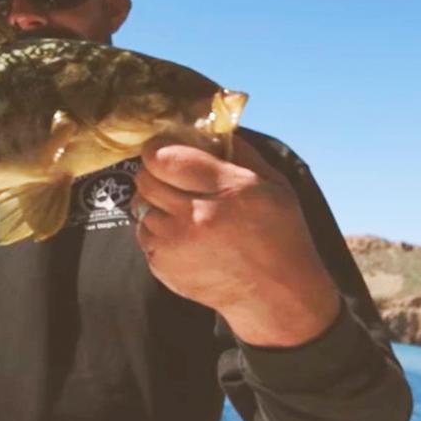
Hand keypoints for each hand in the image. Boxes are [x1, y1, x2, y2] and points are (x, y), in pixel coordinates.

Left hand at [132, 136, 339, 346]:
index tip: (165, 149)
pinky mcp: (164, 266)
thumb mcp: (273, 184)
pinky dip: (157, 229)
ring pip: (140, 205)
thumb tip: (207, 124)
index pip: (165, 156)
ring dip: (155, 203)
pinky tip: (183, 234)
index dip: (159, 148)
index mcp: (227, 189)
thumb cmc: (279, 234)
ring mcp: (177, 244)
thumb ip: (238, 151)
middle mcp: (197, 216)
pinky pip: (143, 234)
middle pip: (146, 178)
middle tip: (172, 176)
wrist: (275, 296)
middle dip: (155, 172)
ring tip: (182, 209)